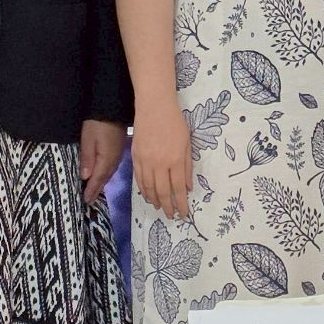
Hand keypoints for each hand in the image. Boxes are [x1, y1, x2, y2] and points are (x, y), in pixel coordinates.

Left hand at [80, 120, 127, 203]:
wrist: (112, 106)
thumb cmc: (97, 123)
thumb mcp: (88, 139)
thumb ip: (87, 158)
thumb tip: (85, 177)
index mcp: (106, 160)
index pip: (97, 180)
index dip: (91, 191)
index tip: (85, 202)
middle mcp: (114, 161)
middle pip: (104, 179)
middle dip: (96, 190)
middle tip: (89, 201)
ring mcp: (117, 155)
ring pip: (108, 174)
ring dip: (101, 183)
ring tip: (93, 191)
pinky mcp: (118, 149)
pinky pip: (111, 167)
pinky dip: (105, 174)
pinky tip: (101, 175)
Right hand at [133, 103, 193, 221]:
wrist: (154, 107)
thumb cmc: (175, 123)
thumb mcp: (188, 143)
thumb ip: (187, 166)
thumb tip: (188, 188)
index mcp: (175, 160)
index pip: (178, 188)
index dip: (181, 203)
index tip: (183, 214)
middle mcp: (160, 164)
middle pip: (162, 192)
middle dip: (168, 207)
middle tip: (171, 216)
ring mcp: (145, 161)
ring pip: (149, 188)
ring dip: (154, 201)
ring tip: (159, 208)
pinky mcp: (135, 157)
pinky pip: (139, 179)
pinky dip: (143, 190)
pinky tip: (147, 195)